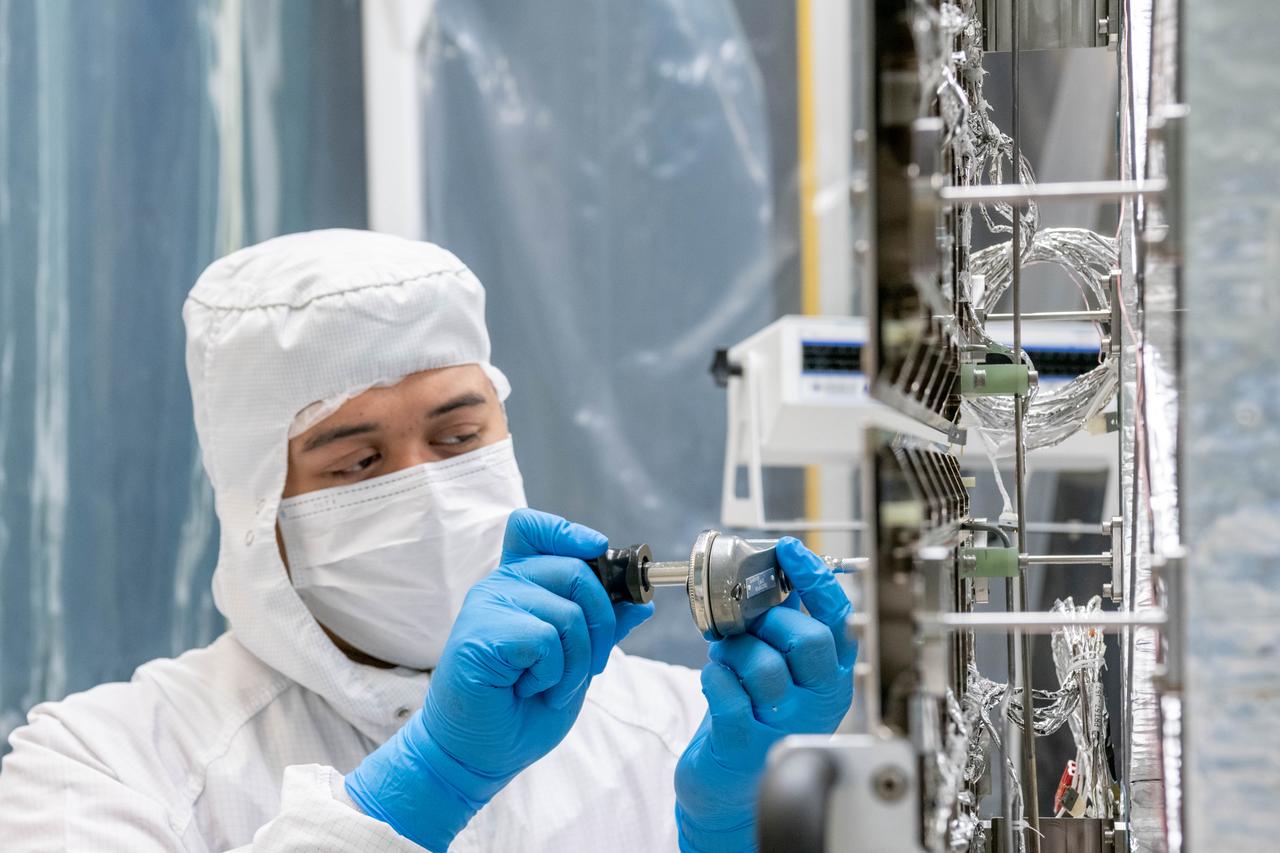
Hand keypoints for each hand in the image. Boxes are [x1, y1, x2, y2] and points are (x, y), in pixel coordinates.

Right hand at [344, 508, 652, 850]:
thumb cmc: (520, 708)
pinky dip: (553, 674)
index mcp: (518, 584)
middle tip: (590, 666)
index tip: (598, 548)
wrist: (478, 754)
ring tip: (549, 686)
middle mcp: (500, 586)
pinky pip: (546, 638)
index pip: (533, 529)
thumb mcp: (575, 663)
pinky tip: (529, 689)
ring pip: (568, 612)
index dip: (568, 531)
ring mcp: (487, 606)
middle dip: (601, 623)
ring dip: (576, 662)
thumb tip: (641, 603)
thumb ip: (601, 628)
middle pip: (575, 570)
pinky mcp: (481, 633)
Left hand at [674, 537, 855, 852]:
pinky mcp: (747, 743)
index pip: (836, 617)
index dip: (813, 578)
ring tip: (726, 660)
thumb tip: (770, 575)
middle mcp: (817, 702)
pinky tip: (715, 680)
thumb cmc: (755, 718)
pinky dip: (713, 677)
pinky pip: (728, 691)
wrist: (730, 788)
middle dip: (768, 621)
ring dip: (733, 652)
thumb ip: (783, 628)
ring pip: (763, 664)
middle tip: (747, 628)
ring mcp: (785, 725)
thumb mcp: (783, 672)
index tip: (788, 550)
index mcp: (831, 677)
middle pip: (806, 639)